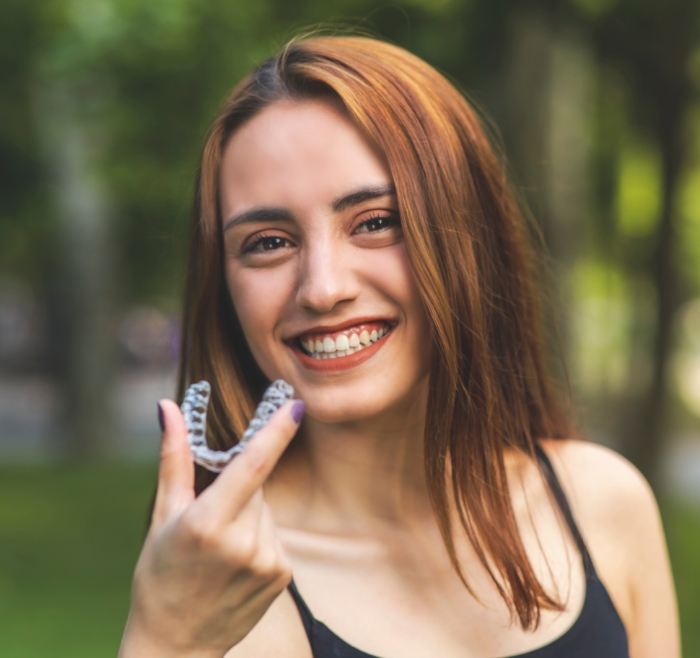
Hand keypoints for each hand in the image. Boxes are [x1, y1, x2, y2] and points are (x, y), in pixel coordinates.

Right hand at [119, 397, 303, 656]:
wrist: (175, 644)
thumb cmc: (159, 575)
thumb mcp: (162, 515)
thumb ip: (173, 458)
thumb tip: (168, 407)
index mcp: (207, 523)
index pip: (252, 466)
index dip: (277, 431)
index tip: (296, 405)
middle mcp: (243, 543)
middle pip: (256, 487)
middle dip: (239, 490)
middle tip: (211, 518)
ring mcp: (267, 561)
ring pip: (266, 511)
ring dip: (249, 516)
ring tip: (221, 549)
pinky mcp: (282, 574)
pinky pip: (275, 535)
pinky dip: (259, 538)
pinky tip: (237, 563)